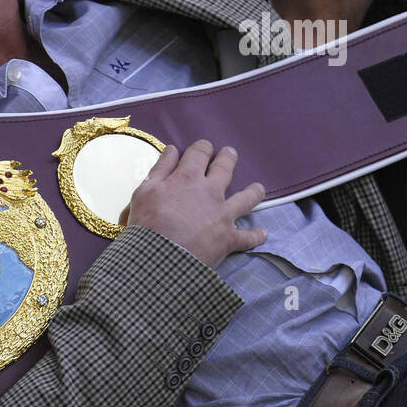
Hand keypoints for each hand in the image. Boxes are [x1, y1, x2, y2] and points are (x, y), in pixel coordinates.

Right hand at [125, 139, 266, 268]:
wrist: (160, 259)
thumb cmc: (147, 225)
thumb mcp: (144, 191)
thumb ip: (160, 169)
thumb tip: (172, 150)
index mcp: (188, 177)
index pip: (199, 153)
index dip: (202, 148)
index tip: (203, 147)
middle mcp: (210, 192)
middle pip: (225, 168)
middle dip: (228, 158)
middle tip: (230, 154)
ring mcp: (223, 214)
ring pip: (246, 198)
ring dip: (253, 191)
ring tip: (258, 188)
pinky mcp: (229, 238)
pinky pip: (248, 237)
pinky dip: (256, 235)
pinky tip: (262, 234)